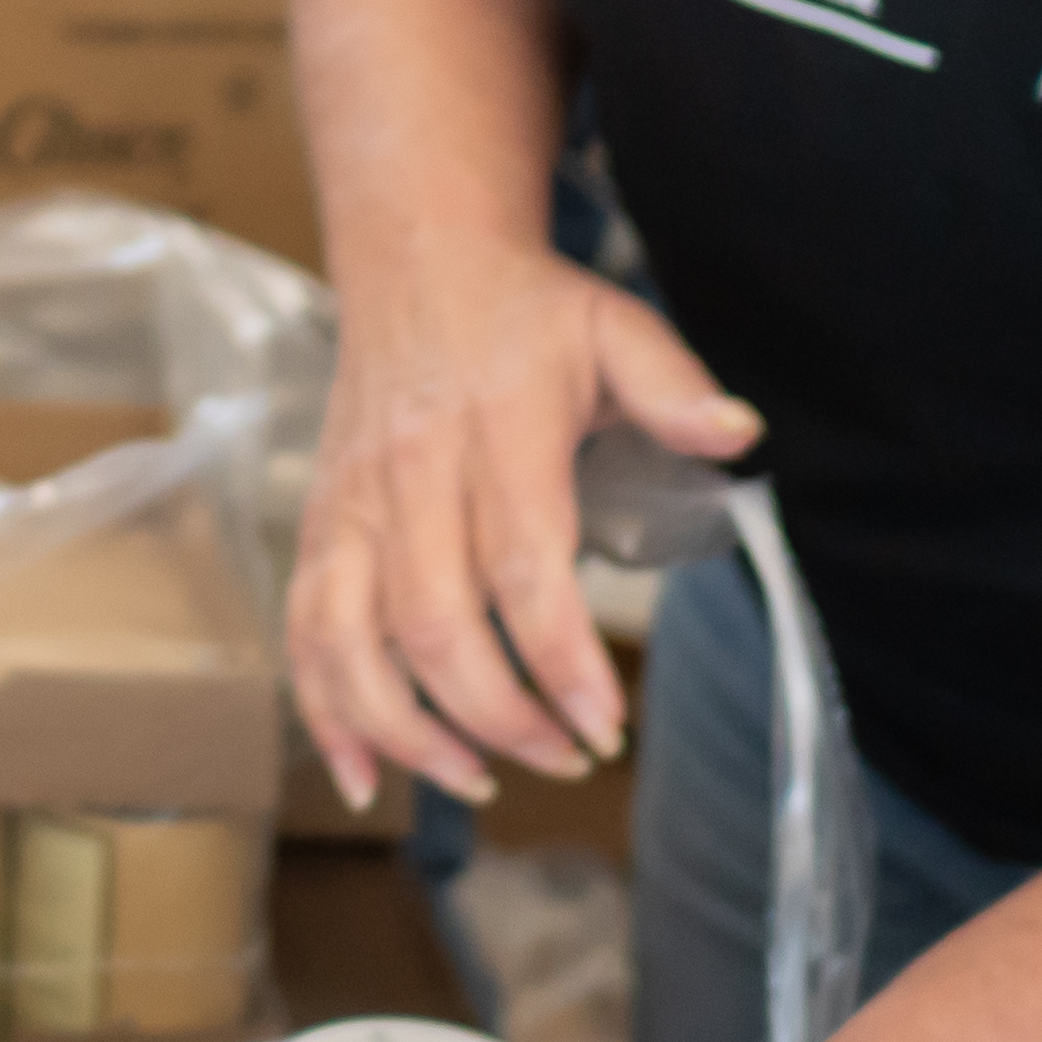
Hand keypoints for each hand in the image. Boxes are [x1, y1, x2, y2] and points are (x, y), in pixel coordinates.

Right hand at [287, 235, 757, 803]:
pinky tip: (365, 775)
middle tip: (566, 759)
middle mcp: (408, 474)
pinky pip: (303, 630)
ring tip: (475, 781)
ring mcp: (351, 504)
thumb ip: (675, 386)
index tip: (606, 727)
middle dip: (499, 716)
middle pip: (433, 623)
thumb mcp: (615, 326)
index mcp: (492, 431)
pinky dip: (322, 710)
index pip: (521, 567)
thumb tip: (739, 435)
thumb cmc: (525, 311)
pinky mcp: (319, 524)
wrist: (415, 260)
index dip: (560, 660)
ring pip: (349, 639)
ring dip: (405, 727)